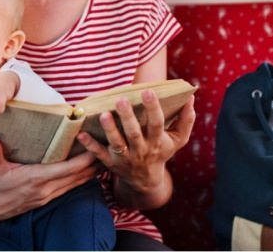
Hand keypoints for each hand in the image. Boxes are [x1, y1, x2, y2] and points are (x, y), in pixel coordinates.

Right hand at [0, 136, 102, 223]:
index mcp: (35, 179)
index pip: (68, 169)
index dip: (86, 159)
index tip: (98, 145)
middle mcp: (44, 190)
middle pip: (78, 177)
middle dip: (94, 164)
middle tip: (109, 148)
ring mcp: (44, 197)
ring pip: (74, 185)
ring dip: (89, 173)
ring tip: (103, 159)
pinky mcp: (41, 200)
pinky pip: (66, 189)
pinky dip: (77, 179)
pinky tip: (84, 173)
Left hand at [77, 91, 195, 208]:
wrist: (147, 181)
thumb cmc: (162, 151)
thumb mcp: (178, 139)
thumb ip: (186, 120)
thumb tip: (191, 98)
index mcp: (157, 142)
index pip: (157, 123)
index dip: (153, 108)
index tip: (148, 91)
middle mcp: (141, 150)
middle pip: (134, 134)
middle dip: (128, 117)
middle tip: (120, 100)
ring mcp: (125, 158)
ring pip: (117, 144)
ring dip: (110, 130)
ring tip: (103, 115)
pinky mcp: (111, 163)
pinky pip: (99, 155)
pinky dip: (90, 145)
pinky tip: (81, 134)